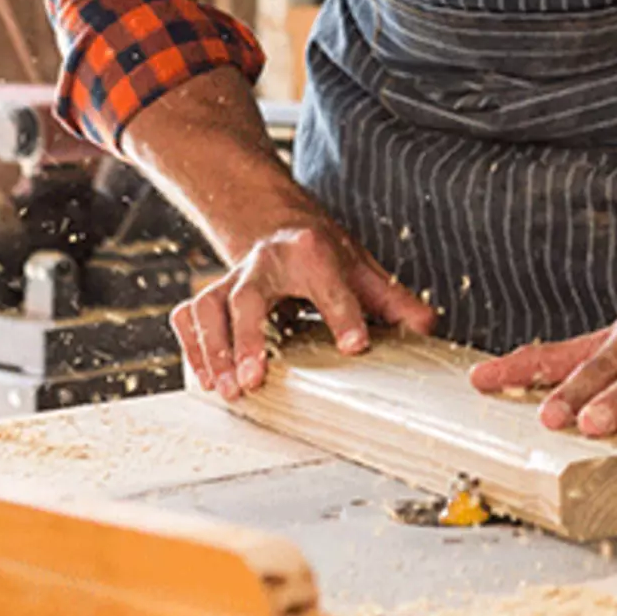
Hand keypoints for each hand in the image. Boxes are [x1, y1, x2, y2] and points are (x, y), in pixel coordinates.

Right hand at [171, 221, 434, 400]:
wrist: (277, 226)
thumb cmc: (321, 256)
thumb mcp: (363, 271)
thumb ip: (393, 301)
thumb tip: (427, 328)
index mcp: (310, 250)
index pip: (328, 283)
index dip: (343, 315)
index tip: (356, 346)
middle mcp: (264, 262)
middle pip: (249, 296)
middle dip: (249, 337)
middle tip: (255, 379)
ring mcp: (231, 278)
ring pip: (209, 308)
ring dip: (213, 350)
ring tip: (228, 390)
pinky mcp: (210, 295)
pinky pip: (189, 317)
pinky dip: (192, 348)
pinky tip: (206, 379)